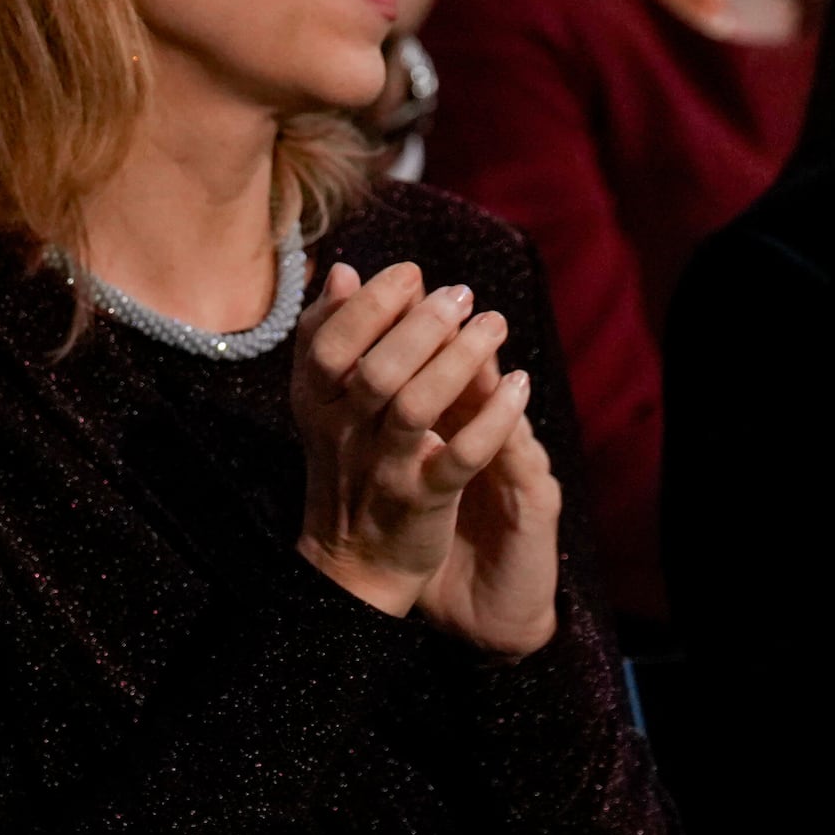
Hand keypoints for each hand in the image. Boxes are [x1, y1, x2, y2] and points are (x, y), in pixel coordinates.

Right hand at [290, 256, 559, 655]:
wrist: (353, 563)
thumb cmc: (348, 462)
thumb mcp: (326, 402)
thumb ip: (331, 336)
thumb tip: (345, 271)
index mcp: (315, 402)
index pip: (328, 341)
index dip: (372, 303)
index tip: (412, 275)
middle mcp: (342, 434)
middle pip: (375, 370)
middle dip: (423, 325)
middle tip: (462, 295)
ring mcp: (382, 469)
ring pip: (416, 407)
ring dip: (461, 359)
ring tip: (495, 325)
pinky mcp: (423, 502)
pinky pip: (461, 457)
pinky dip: (493, 418)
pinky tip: (518, 386)